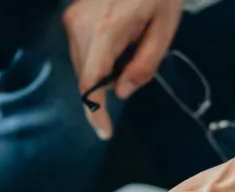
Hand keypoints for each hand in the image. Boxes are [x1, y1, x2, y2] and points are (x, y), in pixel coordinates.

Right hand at [64, 0, 183, 138]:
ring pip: (82, 66)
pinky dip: (98, 57)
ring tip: (129, 44)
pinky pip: (80, 50)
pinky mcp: (70, 16)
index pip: (91, 83)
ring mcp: (72, 19)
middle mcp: (82, 25)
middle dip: (108, 86)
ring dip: (103, 71)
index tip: (104, 132)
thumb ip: (144, 65)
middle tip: (134, 64)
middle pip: (86, 77)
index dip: (95, 112)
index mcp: (108, 30)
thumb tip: (122, 93)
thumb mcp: (164, 29)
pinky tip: (119, 39)